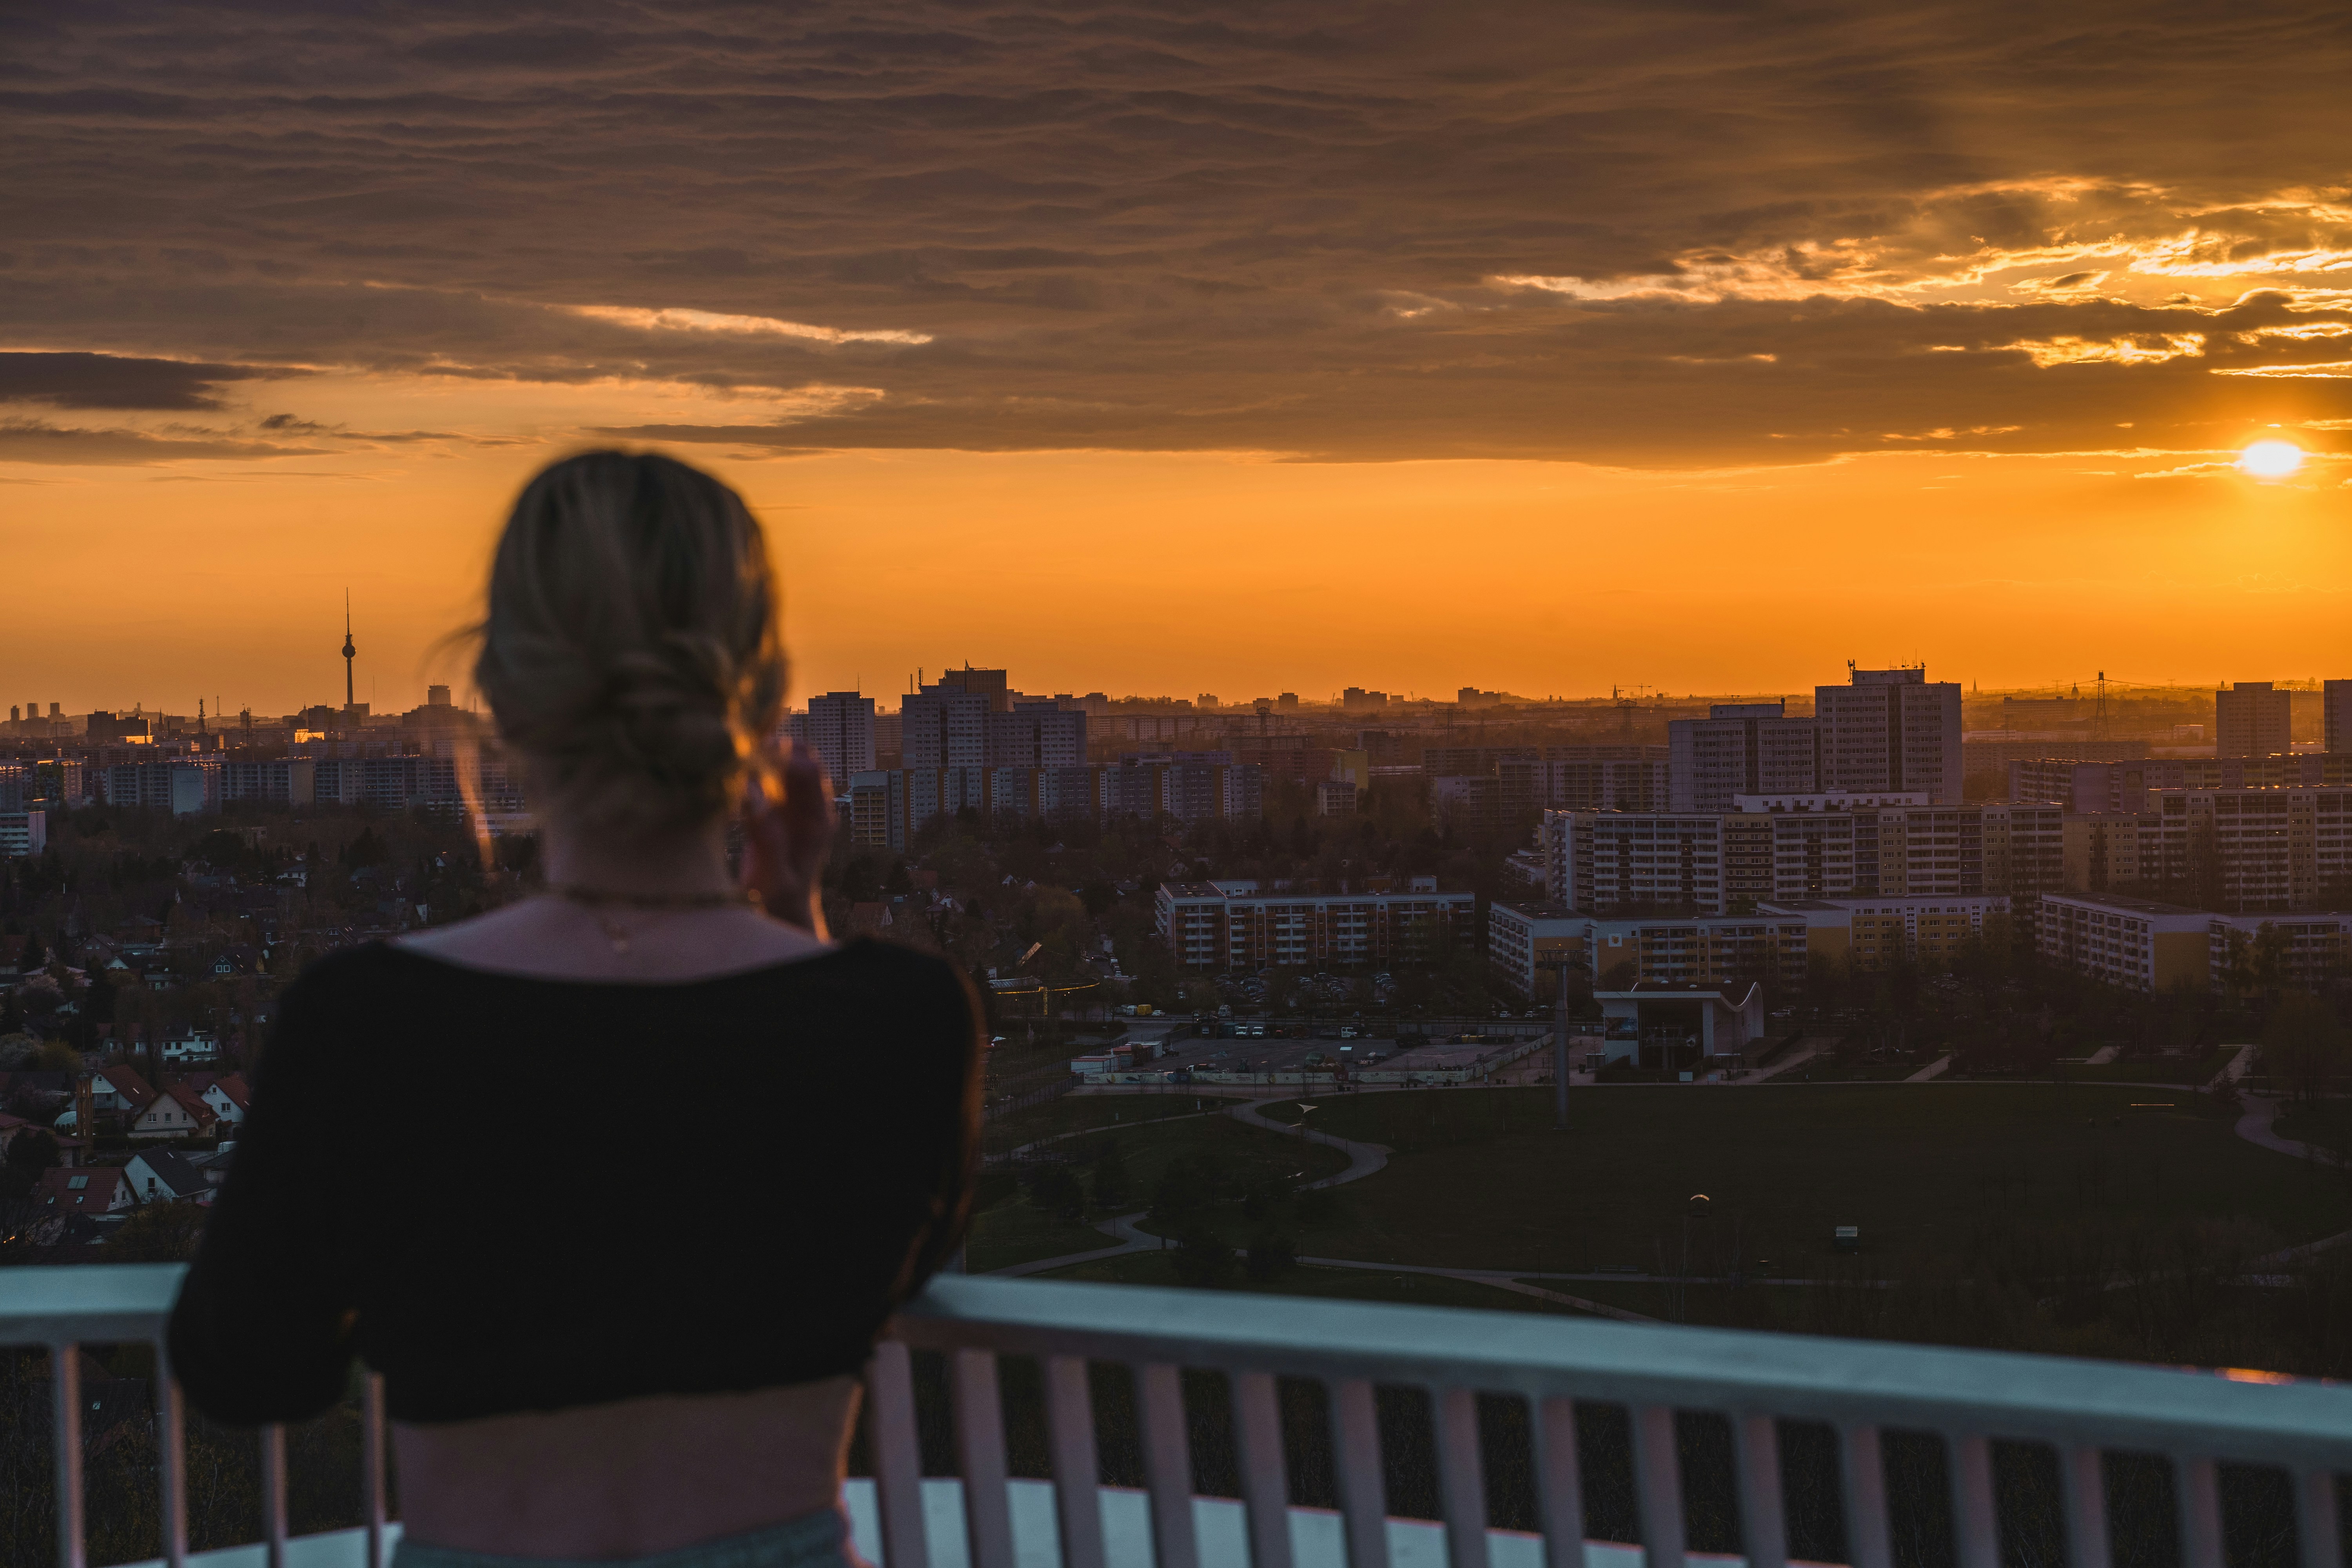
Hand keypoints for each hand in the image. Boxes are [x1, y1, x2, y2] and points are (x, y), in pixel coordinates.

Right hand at [741, 738, 832, 936]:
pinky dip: (750, 768)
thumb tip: (750, 790)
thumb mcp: (772, 872)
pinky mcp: (774, 807)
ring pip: (782, 762)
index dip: (782, 756)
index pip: (808, 771)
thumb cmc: (778, 898)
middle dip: (771, 747)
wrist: (780, 911)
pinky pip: (765, 777)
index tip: (750, 754)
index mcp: (818, 819)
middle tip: (737, 747)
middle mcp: (809, 806)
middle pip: (798, 757)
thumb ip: (765, 835)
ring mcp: (793, 804)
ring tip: (730, 756)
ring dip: (760, 755)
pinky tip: (727, 772)